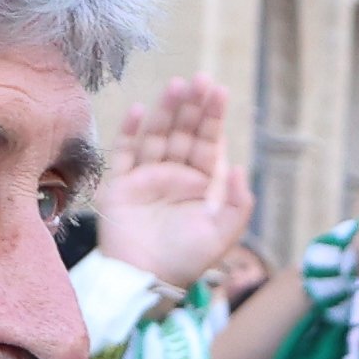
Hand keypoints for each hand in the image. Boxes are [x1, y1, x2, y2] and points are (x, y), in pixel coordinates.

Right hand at [92, 73, 251, 290]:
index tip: (219, 91)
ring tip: (176, 86)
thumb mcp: (221, 236)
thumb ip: (237, 204)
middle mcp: (174, 175)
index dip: (213, 118)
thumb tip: (238, 166)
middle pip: (183, 132)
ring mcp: (146, 178)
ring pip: (156, 136)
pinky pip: (124, 152)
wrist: (143, 280)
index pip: (208, 143)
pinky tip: (139, 110)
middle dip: (192, 106)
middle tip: (200, 79)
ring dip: (165, 111)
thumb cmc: (184, 261)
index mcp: (199, 185)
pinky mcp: (121, 185)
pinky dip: (130, 131)